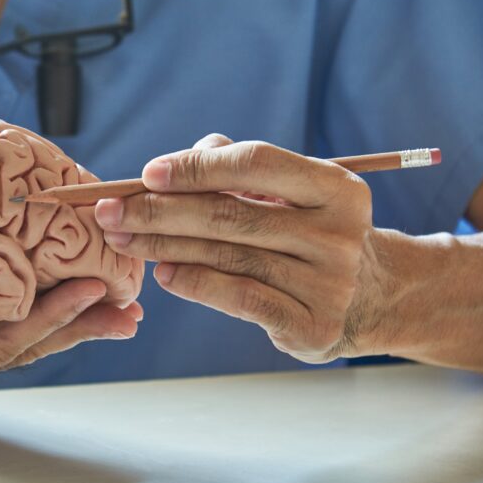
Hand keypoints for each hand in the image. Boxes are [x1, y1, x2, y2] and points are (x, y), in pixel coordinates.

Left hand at [95, 134, 378, 362]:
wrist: (371, 298)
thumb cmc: (309, 232)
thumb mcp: (293, 193)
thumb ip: (241, 168)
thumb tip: (182, 158)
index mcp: (335, 188)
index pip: (254, 164)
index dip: (196, 168)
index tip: (146, 174)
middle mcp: (337, 233)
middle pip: (230, 215)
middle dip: (160, 212)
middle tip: (111, 213)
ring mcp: (328, 282)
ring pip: (227, 257)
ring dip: (165, 247)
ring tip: (124, 240)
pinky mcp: (311, 324)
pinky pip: (240, 298)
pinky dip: (196, 284)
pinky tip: (164, 275)